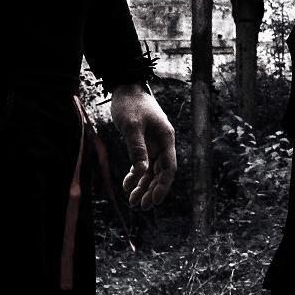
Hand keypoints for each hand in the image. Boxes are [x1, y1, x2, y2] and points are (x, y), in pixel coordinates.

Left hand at [110, 84, 176, 210]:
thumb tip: (142, 172)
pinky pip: (142, 164)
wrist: (126, 87)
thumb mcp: (131, 126)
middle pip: (161, 173)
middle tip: (141, 207)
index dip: (162, 187)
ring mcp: (154, 144)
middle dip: (152, 191)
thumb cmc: (130, 104)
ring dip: (143, 187)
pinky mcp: (144, 143)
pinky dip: (136, 176)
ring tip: (132, 202)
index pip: (169, 168)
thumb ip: (137, 149)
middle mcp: (163, 143)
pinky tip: (127, 185)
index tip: (153, 201)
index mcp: (166, 138)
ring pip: (151, 171)